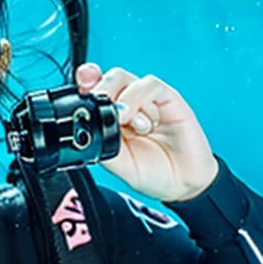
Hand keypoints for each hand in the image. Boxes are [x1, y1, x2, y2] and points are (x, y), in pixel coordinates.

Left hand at [75, 63, 218, 202]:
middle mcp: (129, 106)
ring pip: (127, 79)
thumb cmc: (152, 173)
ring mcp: (148, 102)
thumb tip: (86, 131)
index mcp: (112, 119)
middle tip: (97, 102)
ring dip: (120, 97)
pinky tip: (141, 121)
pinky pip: (151, 85)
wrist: (181, 184)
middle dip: (99, 86)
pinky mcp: (169, 100)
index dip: (86, 83)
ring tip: (123, 119)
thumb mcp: (119, 166)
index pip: (95, 92)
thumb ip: (102, 146)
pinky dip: (141, 98)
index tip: (80, 87)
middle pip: (109, 79)